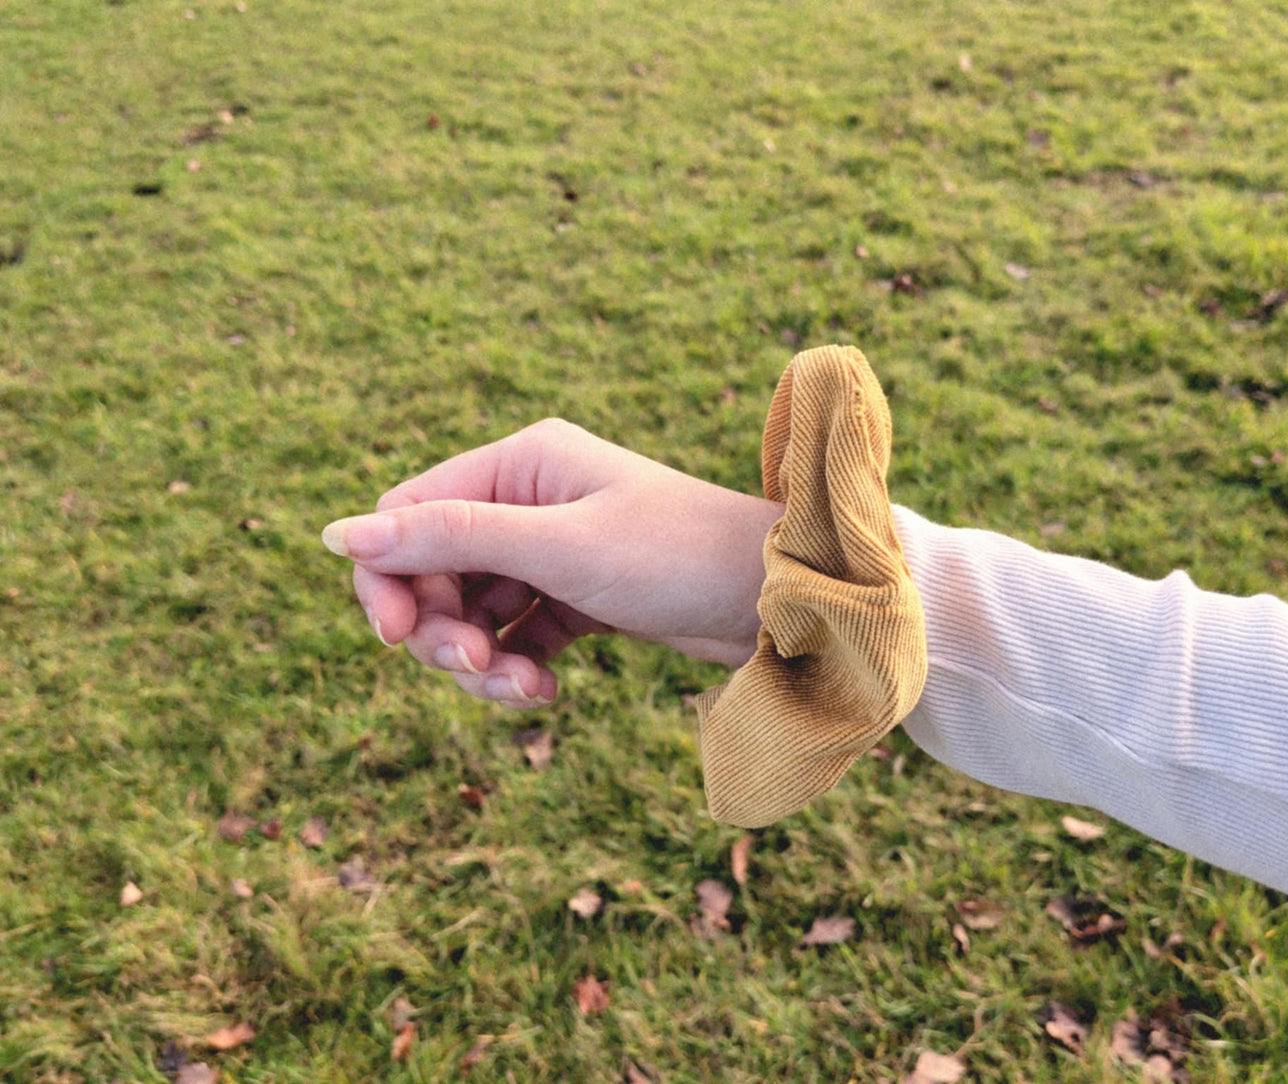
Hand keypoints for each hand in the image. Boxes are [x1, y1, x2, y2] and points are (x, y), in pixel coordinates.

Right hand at [321, 419, 782, 707]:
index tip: (393, 637)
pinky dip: (515, 667)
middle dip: (440, 630)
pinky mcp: (576, 597)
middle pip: (433, 571)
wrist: (778, 600)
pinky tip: (543, 691)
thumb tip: (337, 534)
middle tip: (477, 668)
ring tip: (524, 689)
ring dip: (479, 660)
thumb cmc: (676, 554)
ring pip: (471, 612)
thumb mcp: (558, 548)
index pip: (409, 515)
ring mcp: (552, 550)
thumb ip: (450, 539)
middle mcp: (529, 499)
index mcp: (520, 463)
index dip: (387, 577)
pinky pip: (514, 636)